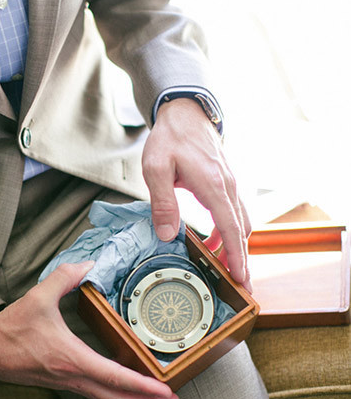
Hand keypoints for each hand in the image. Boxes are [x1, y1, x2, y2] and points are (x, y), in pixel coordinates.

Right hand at [0, 261, 179, 398]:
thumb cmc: (11, 329)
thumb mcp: (38, 297)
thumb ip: (64, 277)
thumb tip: (88, 264)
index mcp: (71, 358)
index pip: (113, 377)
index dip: (141, 386)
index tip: (163, 390)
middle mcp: (73, 376)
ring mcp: (69, 383)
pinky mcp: (64, 382)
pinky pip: (97, 394)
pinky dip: (117, 395)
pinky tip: (127, 389)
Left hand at [142, 98, 251, 288]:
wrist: (184, 113)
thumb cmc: (169, 138)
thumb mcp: (156, 168)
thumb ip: (162, 202)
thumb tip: (167, 235)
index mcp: (213, 185)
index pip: (230, 228)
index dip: (237, 256)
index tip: (242, 279)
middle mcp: (227, 186)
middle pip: (241, 230)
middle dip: (241, 259)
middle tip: (238, 285)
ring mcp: (229, 184)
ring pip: (240, 222)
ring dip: (234, 246)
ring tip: (222, 268)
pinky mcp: (225, 183)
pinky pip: (233, 212)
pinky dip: (228, 231)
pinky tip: (212, 241)